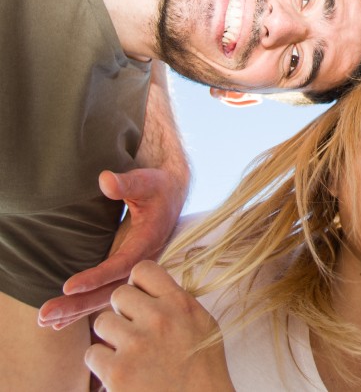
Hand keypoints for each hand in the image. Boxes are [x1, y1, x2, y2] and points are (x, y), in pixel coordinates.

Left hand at [38, 169, 182, 329]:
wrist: (172, 195)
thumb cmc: (157, 187)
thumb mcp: (146, 181)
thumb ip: (126, 183)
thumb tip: (105, 180)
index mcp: (150, 240)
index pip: (123, 264)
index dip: (97, 277)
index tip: (69, 287)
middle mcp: (144, 261)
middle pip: (112, 290)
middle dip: (79, 304)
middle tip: (46, 315)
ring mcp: (134, 269)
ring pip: (108, 296)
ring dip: (77, 310)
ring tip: (46, 321)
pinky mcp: (125, 271)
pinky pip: (106, 294)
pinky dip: (84, 308)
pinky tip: (61, 322)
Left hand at [85, 261, 233, 391]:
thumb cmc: (202, 366)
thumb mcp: (201, 323)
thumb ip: (176, 303)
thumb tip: (153, 288)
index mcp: (179, 303)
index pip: (143, 269)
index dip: (137, 284)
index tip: (141, 300)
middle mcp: (158, 318)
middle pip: (119, 295)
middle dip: (123, 312)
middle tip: (134, 332)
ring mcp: (136, 344)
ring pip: (102, 322)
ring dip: (111, 338)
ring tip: (128, 353)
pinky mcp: (117, 371)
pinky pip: (92, 353)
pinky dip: (103, 364)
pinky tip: (122, 372)